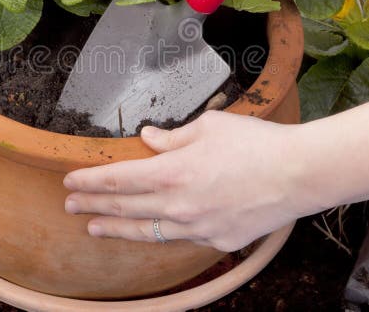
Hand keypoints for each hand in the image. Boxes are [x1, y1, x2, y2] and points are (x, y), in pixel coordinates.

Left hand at [63, 110, 320, 251]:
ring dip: (117, 229)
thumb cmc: (255, 143)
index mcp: (171, 173)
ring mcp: (196, 229)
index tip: (70, 181)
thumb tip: (148, 139)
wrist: (298, 174)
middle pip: (124, 207)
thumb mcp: (209, 127)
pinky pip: (181, 238)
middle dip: (92, 206)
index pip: (117, 179)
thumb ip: (172, 136)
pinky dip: (162, 233)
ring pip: (146, 231)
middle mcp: (177, 206)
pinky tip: (152, 230)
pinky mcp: (217, 241)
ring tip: (96, 229)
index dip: (90, 181)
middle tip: (70, 207)